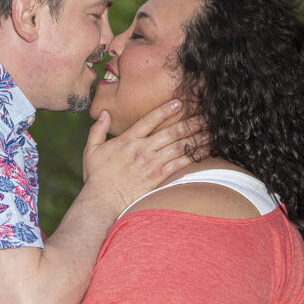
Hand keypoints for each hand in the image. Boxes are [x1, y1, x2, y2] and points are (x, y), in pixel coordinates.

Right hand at [83, 100, 208, 211]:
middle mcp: (142, 149)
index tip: (180, 102)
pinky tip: (205, 152)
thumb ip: (97, 130)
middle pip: (171, 131)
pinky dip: (194, 156)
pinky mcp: (157, 177)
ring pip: (179, 146)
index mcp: (127, 140)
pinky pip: (180, 164)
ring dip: (197, 137)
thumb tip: (104, 114)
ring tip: (212, 131)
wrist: (102, 201)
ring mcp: (151, 163)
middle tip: (206, 115)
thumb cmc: (96, 178)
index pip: (149, 120)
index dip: (165, 109)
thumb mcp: (91, 150)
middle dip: (191, 122)